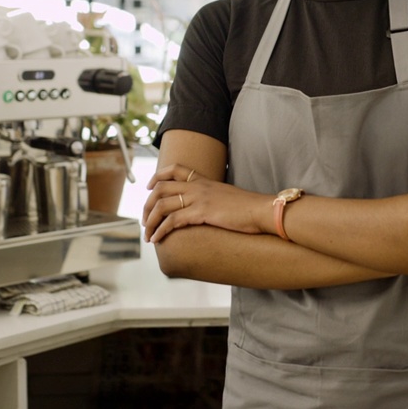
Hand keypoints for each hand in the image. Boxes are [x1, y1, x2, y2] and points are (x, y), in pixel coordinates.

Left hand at [142, 164, 269, 242]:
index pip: (174, 169)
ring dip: (150, 221)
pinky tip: (157, 239)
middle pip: (161, 188)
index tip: (149, 187)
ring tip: (148, 235)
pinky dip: (161, 230)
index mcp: (204, 180)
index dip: (157, 176)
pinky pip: (173, 220)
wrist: (262, 210)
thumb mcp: (226, 197)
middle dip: (147, 205)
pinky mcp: (202, 212)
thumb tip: (207, 209)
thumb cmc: (248, 208)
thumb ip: (213, 198)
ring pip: (163, 205)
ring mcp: (199, 198)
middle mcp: (198, 186)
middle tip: (145, 220)